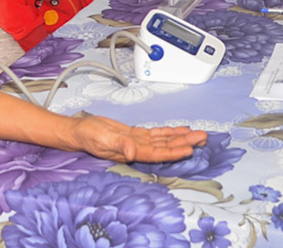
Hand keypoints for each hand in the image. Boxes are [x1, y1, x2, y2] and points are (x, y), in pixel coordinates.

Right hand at [71, 114, 207, 162]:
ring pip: (164, 140)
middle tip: (203, 139)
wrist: (79, 131)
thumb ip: (118, 145)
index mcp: (131, 151)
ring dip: (181, 137)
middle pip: (166, 146)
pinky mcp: (135, 134)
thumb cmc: (88, 136)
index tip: (190, 148)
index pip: (157, 153)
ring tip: (198, 135)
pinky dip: (169, 132)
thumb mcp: (102, 139)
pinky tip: (180, 130)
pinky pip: (156, 134)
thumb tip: (132, 152)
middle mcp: (138, 148)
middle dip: (184, 143)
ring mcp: (138, 142)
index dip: (174, 151)